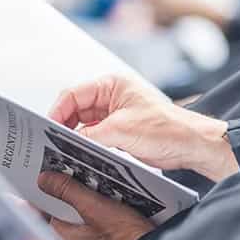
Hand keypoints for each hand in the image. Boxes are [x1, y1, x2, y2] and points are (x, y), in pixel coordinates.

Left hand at [38, 170, 154, 239]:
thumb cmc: (126, 237)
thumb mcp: (95, 206)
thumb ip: (68, 191)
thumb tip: (44, 178)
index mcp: (59, 235)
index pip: (32, 212)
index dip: (27, 194)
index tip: (23, 179)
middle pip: (48, 212)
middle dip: (48, 194)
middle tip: (49, 173)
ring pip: (64, 215)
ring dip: (66, 200)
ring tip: (72, 180)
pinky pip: (78, 221)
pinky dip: (80, 208)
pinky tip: (90, 197)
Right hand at [49, 75, 238, 181]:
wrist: (190, 146)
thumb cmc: (167, 129)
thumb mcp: (121, 131)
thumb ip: (91, 134)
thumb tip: (69, 140)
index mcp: (112, 85)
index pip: (74, 94)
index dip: (58, 111)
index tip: (48, 128)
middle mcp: (111, 96)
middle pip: (75, 108)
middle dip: (64, 124)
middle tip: (52, 142)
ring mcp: (114, 114)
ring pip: (83, 123)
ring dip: (74, 135)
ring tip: (63, 149)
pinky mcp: (118, 131)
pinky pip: (93, 135)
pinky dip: (85, 144)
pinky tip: (79, 154)